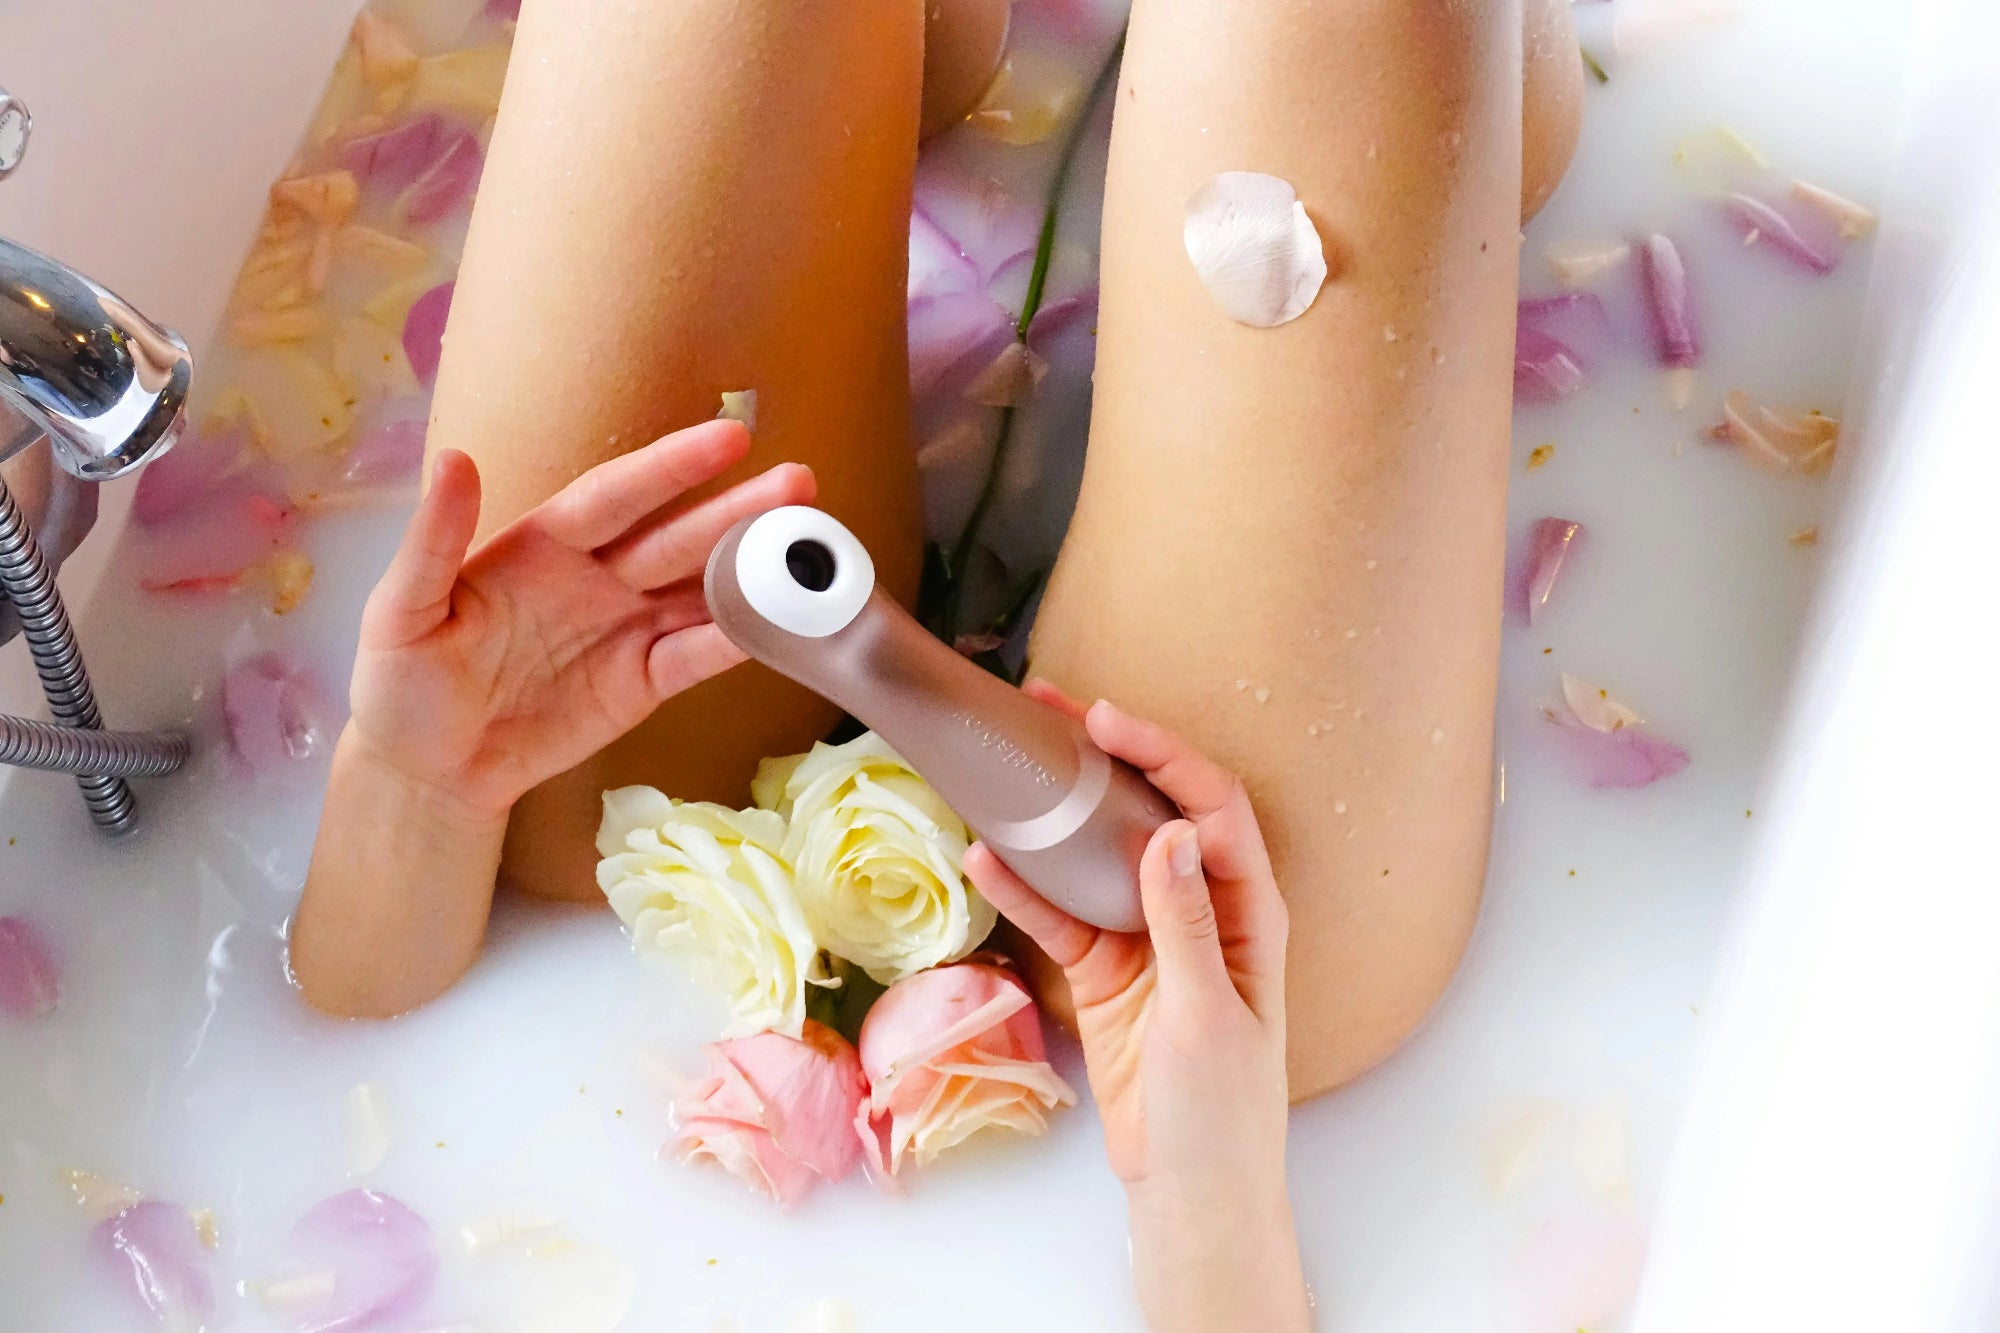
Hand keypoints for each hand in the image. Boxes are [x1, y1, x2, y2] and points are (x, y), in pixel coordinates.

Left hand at [347, 419, 813, 814]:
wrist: (427, 772)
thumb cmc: (402, 682)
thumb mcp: (402, 609)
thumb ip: (434, 539)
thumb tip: (454, 458)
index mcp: (543, 545)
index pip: (617, 496)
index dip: (671, 469)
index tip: (727, 439)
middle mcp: (596, 577)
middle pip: (677, 537)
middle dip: (738, 510)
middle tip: (800, 483)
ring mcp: (625, 629)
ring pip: (700, 590)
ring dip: (754, 568)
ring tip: (811, 544)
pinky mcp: (641, 684)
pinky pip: (696, 657)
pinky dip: (737, 642)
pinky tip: (779, 624)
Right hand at [962, 682, 1308, 1332]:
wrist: (1189, 1187)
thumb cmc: (1222, 1109)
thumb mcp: (1205, 1013)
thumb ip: (1185, 922)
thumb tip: (1172, 833)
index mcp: (1247, 911)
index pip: (1211, 809)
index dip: (1164, 756)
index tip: (1107, 723)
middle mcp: (1199, 909)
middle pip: (1153, 811)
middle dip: (1108, 757)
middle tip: (1052, 706)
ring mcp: (1147, 938)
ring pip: (1097, 854)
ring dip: (1058, 811)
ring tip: (1013, 759)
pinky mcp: (1104, 972)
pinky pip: (1059, 916)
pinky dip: (1023, 888)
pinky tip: (985, 858)